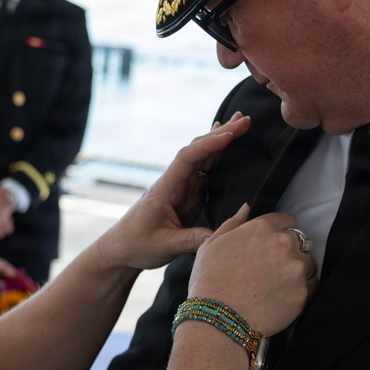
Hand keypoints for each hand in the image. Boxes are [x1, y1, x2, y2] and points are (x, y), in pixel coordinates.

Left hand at [99, 113, 251, 271]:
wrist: (123, 248)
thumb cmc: (138, 244)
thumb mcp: (166, 245)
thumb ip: (192, 239)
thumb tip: (221, 235)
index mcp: (166, 187)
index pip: (187, 158)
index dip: (209, 145)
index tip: (230, 134)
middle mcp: (175, 181)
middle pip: (198, 150)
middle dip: (221, 134)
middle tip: (246, 121)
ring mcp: (182, 186)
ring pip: (203, 156)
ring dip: (222, 139)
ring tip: (242, 122)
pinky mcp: (189, 193)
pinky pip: (205, 169)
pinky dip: (217, 153)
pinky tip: (225, 139)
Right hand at [189, 206, 316, 335]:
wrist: (220, 319)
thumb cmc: (210, 281)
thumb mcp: (212, 244)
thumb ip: (233, 222)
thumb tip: (247, 208)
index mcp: (263, 228)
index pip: (285, 220)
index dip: (276, 232)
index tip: (268, 245)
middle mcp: (284, 244)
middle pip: (298, 240)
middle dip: (287, 250)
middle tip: (269, 267)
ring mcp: (297, 269)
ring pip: (307, 262)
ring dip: (296, 269)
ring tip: (275, 284)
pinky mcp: (304, 293)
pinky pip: (312, 284)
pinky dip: (302, 288)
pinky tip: (282, 295)